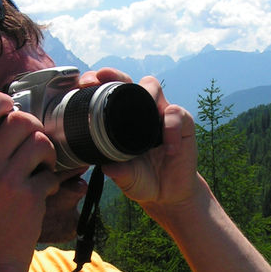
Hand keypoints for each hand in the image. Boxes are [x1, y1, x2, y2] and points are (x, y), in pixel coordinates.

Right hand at [0, 92, 58, 271]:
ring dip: (47, 152)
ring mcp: (5, 182)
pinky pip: (50, 173)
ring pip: (40, 142)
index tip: (10, 107)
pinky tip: (43, 192)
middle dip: (34, 126)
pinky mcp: (28, 197)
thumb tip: (3, 118)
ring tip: (41, 167)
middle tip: (34, 143)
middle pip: (19, 120)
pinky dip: (51, 181)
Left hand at [78, 69, 200, 208]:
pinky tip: (168, 148)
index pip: (112, 93)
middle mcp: (142, 112)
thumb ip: (118, 172)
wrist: (168, 195)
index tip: (86, 82)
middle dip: (117, 76)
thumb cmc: (142, 180)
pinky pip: (176, 114)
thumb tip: (106, 168)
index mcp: (123, 119)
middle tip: (103, 79)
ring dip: (146, 96)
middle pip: (130, 82)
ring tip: (142, 119)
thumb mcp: (126, 178)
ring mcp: (162, 115)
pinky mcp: (183, 125)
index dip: (100, 84)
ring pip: (153, 88)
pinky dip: (171, 128)